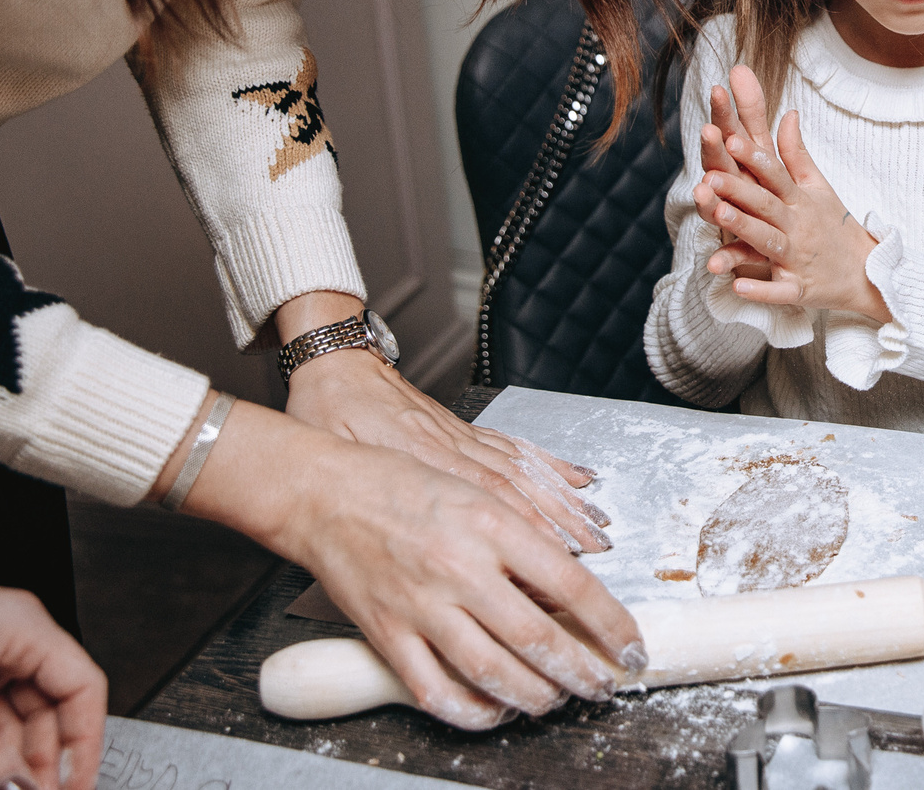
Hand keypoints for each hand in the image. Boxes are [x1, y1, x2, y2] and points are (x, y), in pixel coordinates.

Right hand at [179, 398, 644, 726]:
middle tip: (606, 685)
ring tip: (557, 700)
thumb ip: (526, 539)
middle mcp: (461, 568)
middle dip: (584, 672)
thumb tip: (572, 588)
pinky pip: (437, 691)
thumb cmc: (404, 487)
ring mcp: (422, 606)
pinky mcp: (388, 635)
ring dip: (537, 697)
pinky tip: (495, 713)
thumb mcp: (480, 494)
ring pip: (495, 673)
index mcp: (493, 524)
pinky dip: (473, 713)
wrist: (326, 494)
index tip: (631, 647)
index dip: (611, 625)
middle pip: (539, 639)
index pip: (572, 585)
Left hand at [277, 291, 609, 554]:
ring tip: (598, 521)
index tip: (557, 558)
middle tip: (597, 548)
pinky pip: (515, 446)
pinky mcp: (464, 428)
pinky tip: (576, 477)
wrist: (335, 364)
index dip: (526, 530)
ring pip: (524, 469)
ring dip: (564, 499)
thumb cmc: (325, 413)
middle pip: (518, 489)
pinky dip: (550, 463)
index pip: (486, 502)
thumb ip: (369, 492)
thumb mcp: (336, 456)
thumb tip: (388, 536)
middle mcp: (452, 448)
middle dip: (562, 522)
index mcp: (421, 460)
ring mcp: (463, 437)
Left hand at [695, 66, 889, 323]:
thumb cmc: (834, 226)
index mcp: (800, 199)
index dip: (753, 157)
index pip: (774, 173)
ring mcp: (798, 258)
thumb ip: (795, 153)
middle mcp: (797, 226)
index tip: (730, 138)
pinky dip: (760, 290)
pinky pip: (779, 292)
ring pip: (769, 242)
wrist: (867, 272)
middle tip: (710, 175)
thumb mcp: (818, 186)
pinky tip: (736, 286)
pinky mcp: (799, 290)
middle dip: (739, 190)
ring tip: (720, 215)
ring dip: (745, 229)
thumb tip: (787, 112)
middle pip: (766, 204)